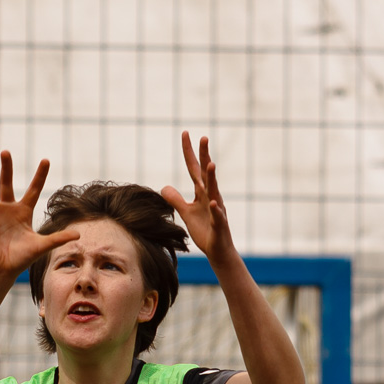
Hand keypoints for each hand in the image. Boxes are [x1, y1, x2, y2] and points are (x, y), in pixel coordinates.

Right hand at [0, 152, 78, 282]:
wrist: (3, 270)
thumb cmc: (22, 258)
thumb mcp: (41, 246)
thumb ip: (57, 238)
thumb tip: (78, 235)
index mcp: (23, 212)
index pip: (34, 190)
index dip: (40, 175)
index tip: (46, 159)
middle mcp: (8, 209)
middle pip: (7, 183)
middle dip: (6, 168)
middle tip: (6, 151)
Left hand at [160, 131, 235, 262]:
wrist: (218, 250)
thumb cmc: (204, 230)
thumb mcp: (186, 213)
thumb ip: (176, 199)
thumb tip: (164, 186)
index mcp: (202, 193)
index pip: (194, 168)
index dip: (189, 152)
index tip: (185, 133)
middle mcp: (210, 197)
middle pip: (206, 174)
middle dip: (205, 156)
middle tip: (203, 138)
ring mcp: (216, 210)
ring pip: (214, 191)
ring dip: (212, 178)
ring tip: (210, 164)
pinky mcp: (219, 225)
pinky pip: (218, 216)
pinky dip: (216, 210)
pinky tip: (213, 204)